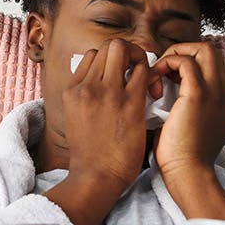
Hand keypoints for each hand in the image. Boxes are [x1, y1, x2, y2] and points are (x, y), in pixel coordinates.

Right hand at [61, 38, 150, 195]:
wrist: (95, 178)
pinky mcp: (129, 103)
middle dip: (126, 52)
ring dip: (138, 58)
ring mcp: (107, 93)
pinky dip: (152, 74)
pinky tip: (153, 90)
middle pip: (108, 46)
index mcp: (72, 90)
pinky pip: (144, 71)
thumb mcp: (73, 118)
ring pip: (124, 50)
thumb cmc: (89, 154)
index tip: (119, 76)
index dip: (109, 61)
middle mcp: (87, 86)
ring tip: (145, 79)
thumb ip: (84, 97)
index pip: (92, 55)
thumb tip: (96, 83)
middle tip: (136, 71)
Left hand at [151, 41, 224, 177]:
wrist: (188, 176)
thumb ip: (185, 110)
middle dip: (183, 52)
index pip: (211, 67)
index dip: (188, 64)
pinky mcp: (198, 95)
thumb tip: (163, 95)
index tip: (167, 78)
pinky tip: (153, 82)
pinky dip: (166, 64)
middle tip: (162, 70)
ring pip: (203, 49)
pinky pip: (185, 62)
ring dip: (175, 55)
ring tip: (157, 76)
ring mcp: (215, 93)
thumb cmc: (181, 160)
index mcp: (224, 104)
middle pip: (211, 51)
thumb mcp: (189, 129)